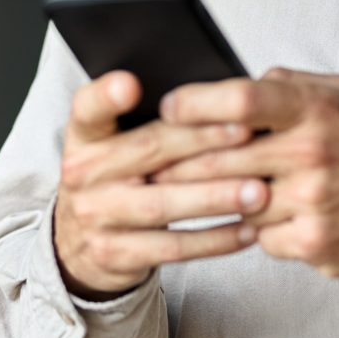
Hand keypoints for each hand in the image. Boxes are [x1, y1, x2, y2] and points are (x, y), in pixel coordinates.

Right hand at [52, 71, 268, 298]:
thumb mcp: (114, 144)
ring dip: (215, 197)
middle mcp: (82, 173)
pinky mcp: (116, 254)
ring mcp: (97, 216)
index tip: (132, 83)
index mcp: (85, 135)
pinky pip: (172, 247)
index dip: (107, 95)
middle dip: (200, 140)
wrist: (80, 242)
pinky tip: (247, 230)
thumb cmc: (117, 178)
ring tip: (258, 191)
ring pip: (162, 204)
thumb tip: (219, 98)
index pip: (88, 108)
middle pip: (145, 150)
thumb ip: (152, 122)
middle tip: (247, 132)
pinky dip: (214, 240)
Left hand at [156, 69, 338, 282]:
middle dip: (177, 160)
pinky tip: (264, 217)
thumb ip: (292, 85)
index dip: (195, 103)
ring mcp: (312, 203)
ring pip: (233, 202)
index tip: (170, 106)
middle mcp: (313, 154)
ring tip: (195, 191)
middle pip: (220, 157)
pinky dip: (257, 229)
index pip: (240, 99)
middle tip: (152, 160)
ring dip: (213, 199)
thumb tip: (240, 83)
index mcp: (317, 110)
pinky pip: (259, 237)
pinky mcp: (313, 243)